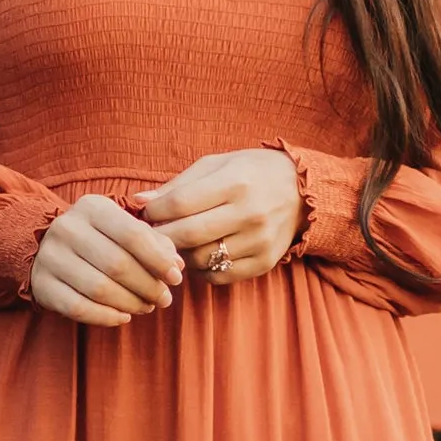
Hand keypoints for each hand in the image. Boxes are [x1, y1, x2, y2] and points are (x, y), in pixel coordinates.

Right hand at [29, 192, 187, 326]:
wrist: (50, 247)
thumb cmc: (100, 238)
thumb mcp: (124, 229)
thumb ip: (154, 243)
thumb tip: (176, 266)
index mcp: (91, 207)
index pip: (133, 235)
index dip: (159, 260)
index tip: (175, 278)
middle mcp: (66, 227)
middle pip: (117, 264)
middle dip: (147, 286)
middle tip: (164, 299)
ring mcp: (50, 256)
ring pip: (99, 289)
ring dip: (130, 304)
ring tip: (146, 307)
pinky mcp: (41, 284)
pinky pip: (78, 308)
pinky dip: (106, 317)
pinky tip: (122, 317)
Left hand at [141, 149, 301, 286]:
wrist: (301, 191)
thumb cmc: (250, 172)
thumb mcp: (216, 165)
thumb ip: (178, 185)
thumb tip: (139, 202)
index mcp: (236, 182)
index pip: (180, 203)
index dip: (155, 211)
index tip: (147, 213)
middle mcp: (250, 213)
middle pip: (188, 234)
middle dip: (160, 237)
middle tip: (150, 235)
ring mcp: (259, 241)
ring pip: (201, 259)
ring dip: (180, 255)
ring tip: (176, 243)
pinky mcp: (264, 263)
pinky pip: (219, 275)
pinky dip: (202, 269)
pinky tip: (200, 254)